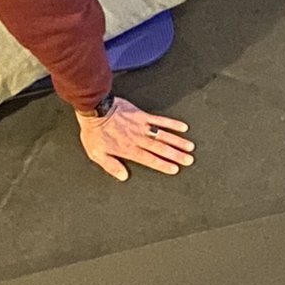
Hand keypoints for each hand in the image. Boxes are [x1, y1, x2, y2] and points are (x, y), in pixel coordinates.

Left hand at [78, 99, 195, 180]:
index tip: (175, 169)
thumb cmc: (94, 132)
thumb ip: (111, 166)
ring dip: (177, 141)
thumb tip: (123, 176)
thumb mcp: (97, 154)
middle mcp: (138, 139)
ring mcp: (142, 126)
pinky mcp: (142, 115)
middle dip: (176, 155)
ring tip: (189, 147)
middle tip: (189, 160)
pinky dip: (171, 123)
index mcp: (129, 150)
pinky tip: (182, 127)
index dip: (163, 165)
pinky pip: (160, 120)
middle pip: (161, 149)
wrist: (95, 109)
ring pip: (163, 136)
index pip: (150, 159)